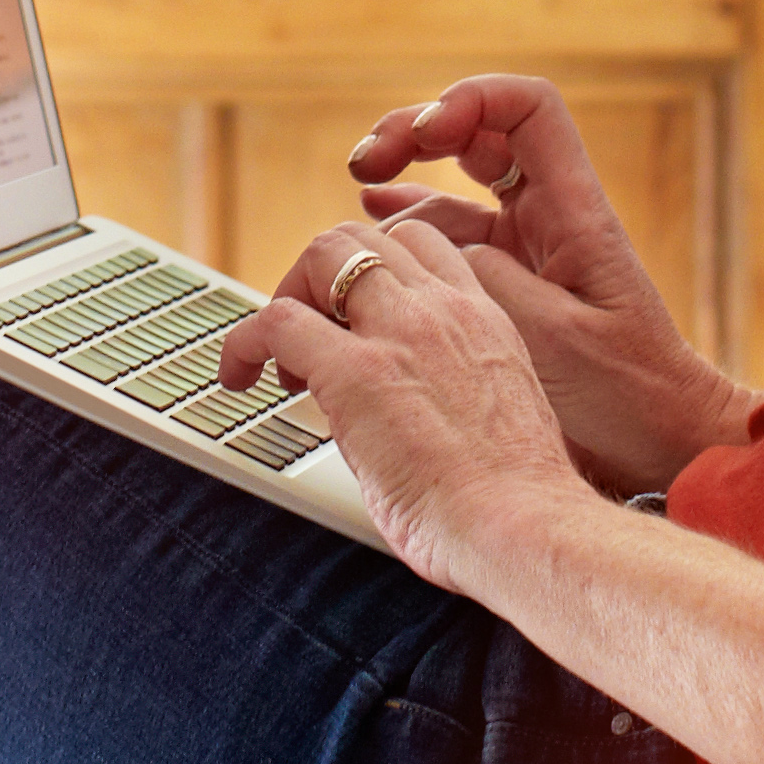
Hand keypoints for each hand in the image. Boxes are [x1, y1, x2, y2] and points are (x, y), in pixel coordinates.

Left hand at [217, 212, 589, 574]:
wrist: (524, 526)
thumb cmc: (519, 502)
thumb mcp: (495, 417)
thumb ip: (456, 392)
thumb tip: (414, 418)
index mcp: (484, 319)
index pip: (423, 247)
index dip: (377, 273)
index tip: (358, 317)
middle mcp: (443, 309)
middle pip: (366, 237)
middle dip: (326, 277)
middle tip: (314, 336)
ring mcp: (399, 331)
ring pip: (323, 254)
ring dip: (292, 295)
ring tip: (282, 358)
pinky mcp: (353, 370)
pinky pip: (276, 320)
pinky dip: (244, 342)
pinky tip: (239, 377)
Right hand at [331, 72, 758, 493]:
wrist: (659, 443)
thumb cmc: (627, 393)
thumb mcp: (550, 335)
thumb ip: (485, 279)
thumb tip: (420, 241)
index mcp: (573, 210)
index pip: (528, 109)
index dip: (472, 100)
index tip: (426, 132)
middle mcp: (548, 216)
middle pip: (478, 133)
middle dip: (417, 130)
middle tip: (368, 155)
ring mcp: (526, 248)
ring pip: (456, 185)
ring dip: (405, 176)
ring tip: (359, 182)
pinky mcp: (507, 285)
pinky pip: (450, 238)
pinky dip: (408, 225)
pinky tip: (371, 218)